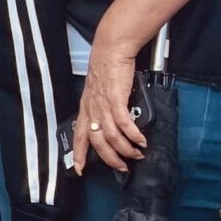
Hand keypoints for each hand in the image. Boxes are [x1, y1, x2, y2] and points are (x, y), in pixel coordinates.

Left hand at [74, 37, 147, 172]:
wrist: (111, 50)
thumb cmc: (107, 69)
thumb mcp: (99, 92)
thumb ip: (103, 107)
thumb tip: (115, 123)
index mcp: (86, 108)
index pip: (78, 135)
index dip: (78, 154)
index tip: (79, 170)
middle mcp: (92, 108)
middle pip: (96, 141)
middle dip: (110, 158)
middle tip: (123, 167)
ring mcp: (103, 104)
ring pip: (111, 136)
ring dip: (126, 149)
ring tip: (137, 154)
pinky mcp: (116, 98)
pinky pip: (124, 123)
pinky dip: (133, 135)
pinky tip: (142, 140)